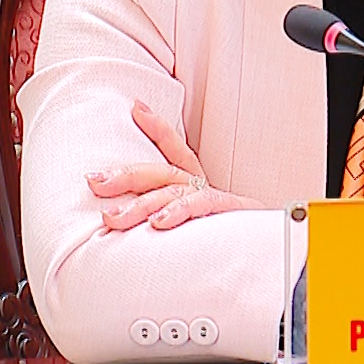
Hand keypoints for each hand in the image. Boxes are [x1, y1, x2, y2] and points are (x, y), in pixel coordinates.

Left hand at [85, 102, 263, 231]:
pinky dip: (178, 212)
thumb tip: (120, 226)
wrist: (270, 255)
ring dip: (139, 204)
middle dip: (126, 174)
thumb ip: (164, 222)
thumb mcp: (192, 228)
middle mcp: (204, 187)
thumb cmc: (227, 242)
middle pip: (163, 171)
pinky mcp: (228, 213)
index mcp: (197, 186)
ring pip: (172, 192)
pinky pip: (200, 207)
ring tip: (113, 217)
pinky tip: (158, 222)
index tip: (136, 108)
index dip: (158, 128)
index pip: (177, 151)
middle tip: (94, 181)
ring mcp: (216, 200)